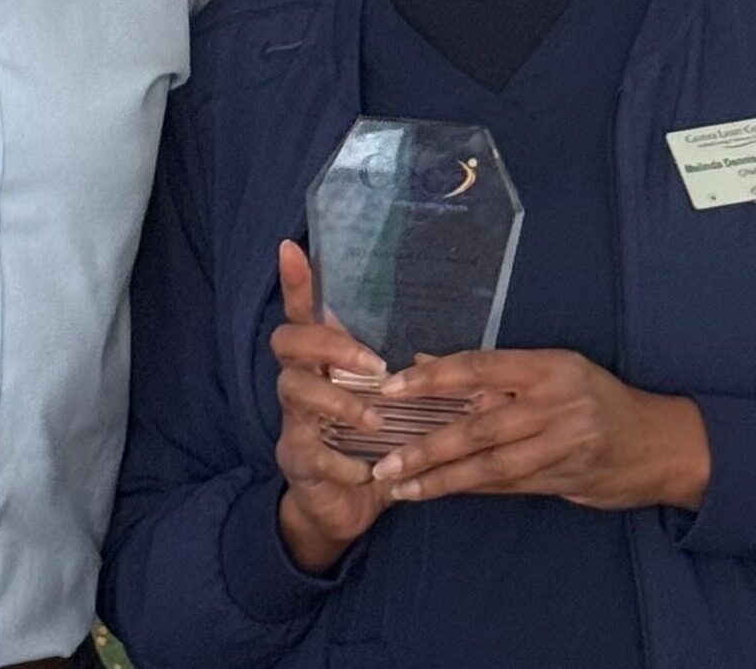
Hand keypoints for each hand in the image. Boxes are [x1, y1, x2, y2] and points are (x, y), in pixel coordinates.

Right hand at [268, 239, 396, 572]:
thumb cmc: (371, 446)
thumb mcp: (395, 411)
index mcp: (324, 364)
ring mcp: (292, 422)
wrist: (340, 508)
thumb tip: (468, 372)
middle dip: (327, 345)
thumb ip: (418, 387)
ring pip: (295, 392)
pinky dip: (344, 461)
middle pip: (287, 342)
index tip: (293, 247)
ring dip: (339, 403)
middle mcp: (300, 383)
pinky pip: (311, 451)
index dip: (296, 282)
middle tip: (374, 366)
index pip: (303, 313)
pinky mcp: (296, 460)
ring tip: (375, 421)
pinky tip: (367, 472)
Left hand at [369, 348, 708, 511]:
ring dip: (442, 479)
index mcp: (547, 367)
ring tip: (402, 487)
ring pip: (491, 465)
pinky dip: (472, 488)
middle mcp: (555, 404)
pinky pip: (509, 485)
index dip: (432, 379)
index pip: (478, 367)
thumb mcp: (552, 370)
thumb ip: (491, 372)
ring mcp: (562, 445)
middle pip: (479, 427)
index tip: (391, 391)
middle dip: (427, 447)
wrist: (660, 443)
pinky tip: (439, 492)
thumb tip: (424, 364)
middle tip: (386, 461)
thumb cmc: (597, 397)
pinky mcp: (565, 479)